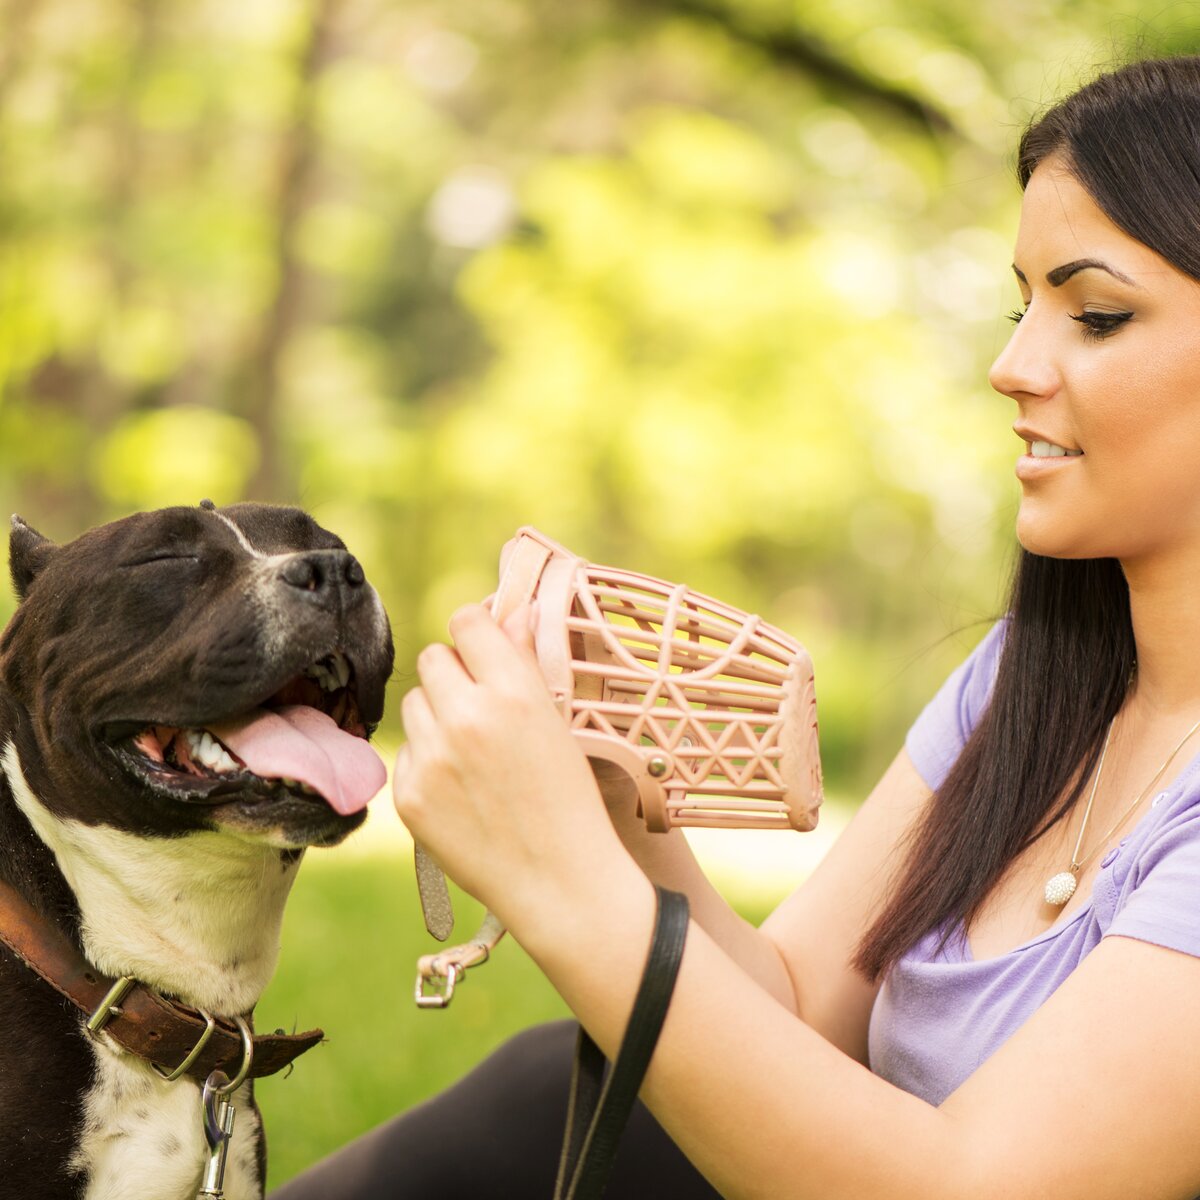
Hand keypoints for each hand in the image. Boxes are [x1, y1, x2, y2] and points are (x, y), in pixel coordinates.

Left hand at [393, 603, 629, 929]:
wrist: (559, 881)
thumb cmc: (569, 797)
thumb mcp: (556, 721)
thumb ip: (523, 662)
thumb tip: (509, 611)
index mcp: (513, 691)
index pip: (466, 622)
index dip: (476, 632)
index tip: (484, 650)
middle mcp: (467, 717)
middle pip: (432, 658)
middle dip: (454, 674)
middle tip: (480, 707)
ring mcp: (433, 758)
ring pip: (415, 703)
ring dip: (436, 715)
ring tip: (472, 752)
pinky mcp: (410, 795)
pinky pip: (408, 751)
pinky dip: (429, 762)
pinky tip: (461, 789)